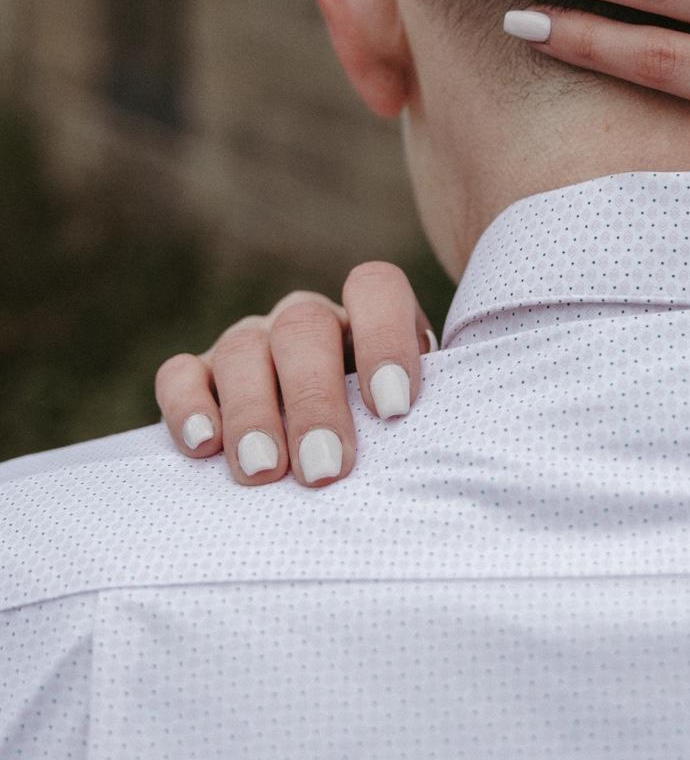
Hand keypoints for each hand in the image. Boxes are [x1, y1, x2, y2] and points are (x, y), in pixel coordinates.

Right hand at [154, 262, 435, 487]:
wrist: (332, 453)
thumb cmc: (383, 438)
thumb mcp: (416, 416)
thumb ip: (426, 413)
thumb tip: (438, 446)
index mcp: (368, 314)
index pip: (375, 287)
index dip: (385, 337)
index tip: (394, 408)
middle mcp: (307, 319)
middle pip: (304, 328)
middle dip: (315, 399)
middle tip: (326, 469)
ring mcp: (251, 342)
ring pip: (242, 348)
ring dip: (253, 412)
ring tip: (265, 472)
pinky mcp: (199, 376)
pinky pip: (180, 373)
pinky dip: (186, 405)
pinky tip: (203, 446)